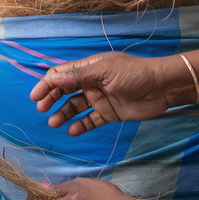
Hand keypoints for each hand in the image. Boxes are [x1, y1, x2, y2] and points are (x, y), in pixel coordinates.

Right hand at [29, 52, 181, 134]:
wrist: (162, 88)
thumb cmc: (135, 73)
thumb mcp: (105, 71)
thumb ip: (79, 76)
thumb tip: (54, 78)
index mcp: (90, 68)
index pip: (63, 74)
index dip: (48, 84)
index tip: (36, 96)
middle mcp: (92, 83)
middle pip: (66, 91)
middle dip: (52, 99)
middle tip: (43, 110)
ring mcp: (100, 98)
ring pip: (76, 107)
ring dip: (64, 114)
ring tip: (55, 123)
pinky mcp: (109, 113)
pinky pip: (90, 120)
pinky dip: (80, 126)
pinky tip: (72, 131)